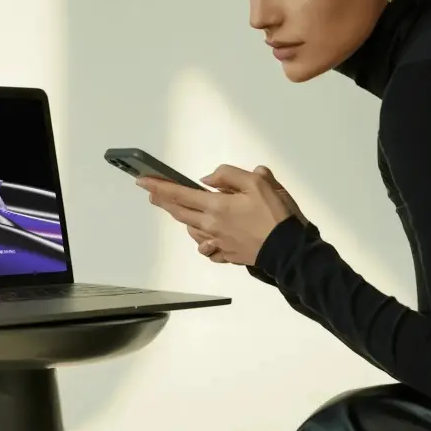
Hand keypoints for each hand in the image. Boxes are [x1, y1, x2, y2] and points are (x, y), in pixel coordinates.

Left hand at [137, 164, 304, 265]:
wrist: (287, 249)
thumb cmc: (275, 215)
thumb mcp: (258, 183)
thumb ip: (229, 176)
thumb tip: (207, 180)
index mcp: (216, 206)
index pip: (179, 194)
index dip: (159, 186)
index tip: (143, 181)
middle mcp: (211, 226)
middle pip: (179, 213)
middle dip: (164, 201)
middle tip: (153, 193)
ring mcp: (217, 242)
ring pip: (191, 230)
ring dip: (183, 219)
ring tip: (181, 210)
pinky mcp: (227, 254)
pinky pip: (206, 247)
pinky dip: (201, 239)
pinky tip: (204, 235)